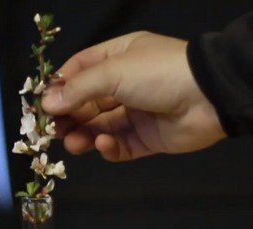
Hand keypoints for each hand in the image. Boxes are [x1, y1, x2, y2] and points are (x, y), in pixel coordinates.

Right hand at [42, 31, 226, 160]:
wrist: (210, 97)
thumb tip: (47, 104)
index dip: (60, 87)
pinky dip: (108, 147)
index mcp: (118, 58)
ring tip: (72, 144)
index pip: (80, 70)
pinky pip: (120, 145)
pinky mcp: (146, 138)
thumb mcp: (113, 72)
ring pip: (99, 127)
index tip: (43, 105)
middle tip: (51, 131)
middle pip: (86, 103)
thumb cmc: (158, 73)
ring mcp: (136, 113)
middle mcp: (125, 84)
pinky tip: (103, 144)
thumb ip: (78, 89)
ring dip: (83, 135)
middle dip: (68, 116)